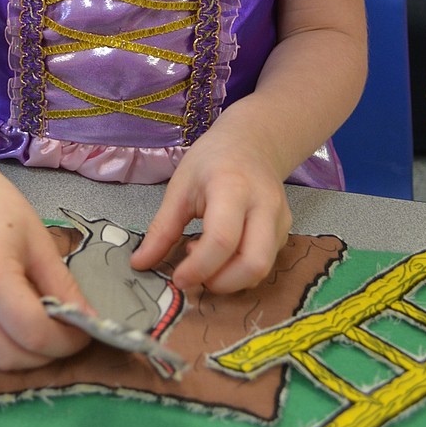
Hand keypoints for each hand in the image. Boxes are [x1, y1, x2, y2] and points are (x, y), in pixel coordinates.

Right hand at [0, 155, 92, 370]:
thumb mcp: (39, 242)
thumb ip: (63, 286)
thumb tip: (88, 321)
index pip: (33, 333)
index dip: (66, 341)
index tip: (85, 332)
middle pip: (10, 357)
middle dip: (46, 355)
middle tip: (68, 335)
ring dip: (24, 352)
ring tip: (44, 326)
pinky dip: (2, 339)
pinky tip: (15, 317)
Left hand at [130, 120, 291, 293]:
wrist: (253, 142)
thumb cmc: (212, 160)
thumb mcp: (180, 186)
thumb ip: (162, 228)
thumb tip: (139, 264)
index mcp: (232, 187)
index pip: (221, 239)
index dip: (199, 268)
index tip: (177, 278)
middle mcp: (264, 205)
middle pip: (254, 264)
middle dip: (221, 283)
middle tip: (195, 276)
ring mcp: (280, 219)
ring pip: (262, 269)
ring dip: (231, 280)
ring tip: (206, 259)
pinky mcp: (286, 232)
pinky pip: (265, 264)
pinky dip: (240, 271)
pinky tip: (221, 254)